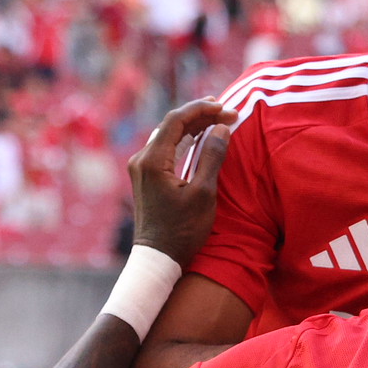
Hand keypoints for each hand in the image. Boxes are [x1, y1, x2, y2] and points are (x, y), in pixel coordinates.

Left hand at [129, 98, 232, 265]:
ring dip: (192, 126)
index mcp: (152, 161)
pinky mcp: (145, 177)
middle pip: (171, 125)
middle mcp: (141, 159)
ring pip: (167, 135)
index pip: (176, 120)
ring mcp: (140, 168)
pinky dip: (184, 140)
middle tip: (227, 112)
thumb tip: (221, 128)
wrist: (158, 258)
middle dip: (199, 115)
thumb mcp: (203, 194)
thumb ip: (212, 157)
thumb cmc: (182, 231)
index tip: (226, 108)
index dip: (202, 109)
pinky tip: (199, 138)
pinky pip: (165, 148)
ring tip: (216, 119)